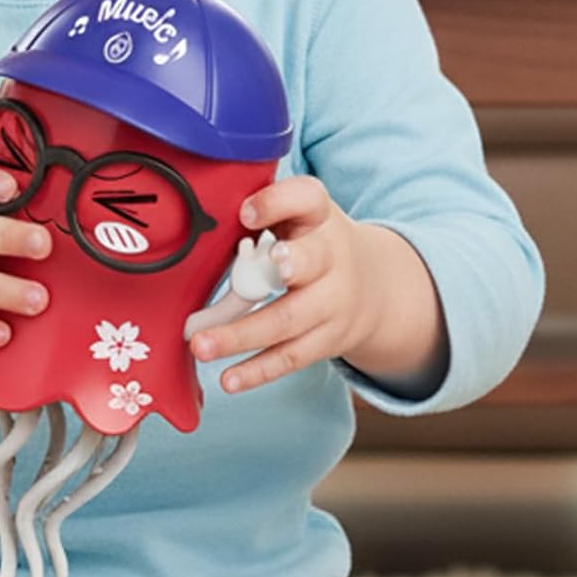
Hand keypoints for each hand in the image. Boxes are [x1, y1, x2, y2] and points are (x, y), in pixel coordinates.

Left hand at [187, 176, 381, 393]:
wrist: (376, 288)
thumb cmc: (313, 242)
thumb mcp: (298, 215)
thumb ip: (260, 212)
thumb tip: (199, 213)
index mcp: (318, 216)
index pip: (307, 198)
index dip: (278, 202)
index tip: (245, 211)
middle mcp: (332, 257)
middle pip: (313, 260)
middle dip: (291, 264)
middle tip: (259, 269)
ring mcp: (333, 303)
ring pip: (289, 319)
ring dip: (242, 335)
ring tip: (201, 345)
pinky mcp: (327, 340)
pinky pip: (291, 357)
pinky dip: (258, 370)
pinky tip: (228, 379)